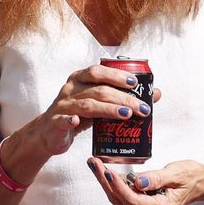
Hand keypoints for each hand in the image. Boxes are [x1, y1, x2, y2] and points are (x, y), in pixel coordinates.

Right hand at [34, 63, 160, 155]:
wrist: (49, 133)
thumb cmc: (78, 114)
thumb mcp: (98, 103)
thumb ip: (121, 97)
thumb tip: (154, 94)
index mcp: (79, 79)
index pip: (98, 71)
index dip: (116, 75)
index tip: (134, 82)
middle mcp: (70, 89)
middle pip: (98, 90)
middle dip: (123, 98)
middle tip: (142, 108)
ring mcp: (63, 106)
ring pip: (88, 105)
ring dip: (109, 109)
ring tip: (128, 114)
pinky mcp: (56, 123)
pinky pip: (64, 119)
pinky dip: (71, 120)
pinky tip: (78, 122)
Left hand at [88, 158, 203, 204]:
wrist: (199, 183)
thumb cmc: (190, 176)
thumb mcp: (177, 174)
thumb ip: (157, 178)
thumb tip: (137, 181)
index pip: (132, 200)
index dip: (117, 187)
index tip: (107, 172)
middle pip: (120, 200)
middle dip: (104, 182)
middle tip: (93, 162)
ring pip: (118, 199)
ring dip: (105, 182)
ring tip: (94, 164)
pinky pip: (122, 196)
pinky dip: (112, 184)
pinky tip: (104, 171)